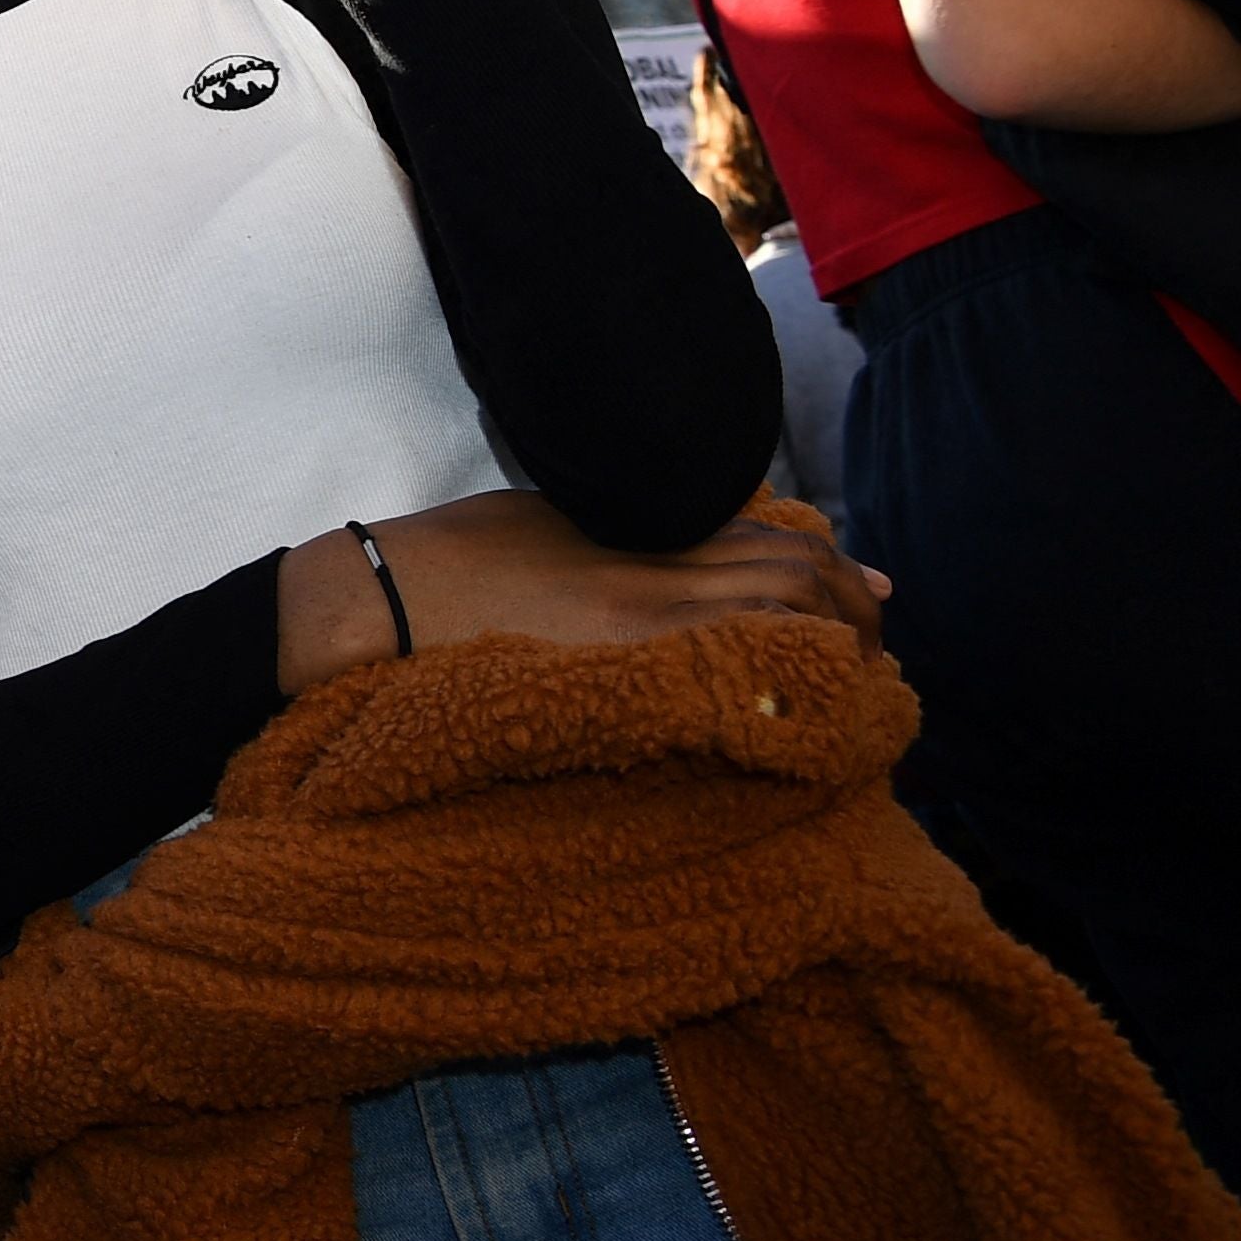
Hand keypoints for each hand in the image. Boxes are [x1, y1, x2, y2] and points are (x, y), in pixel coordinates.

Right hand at [277, 486, 886, 692]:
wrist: (370, 605)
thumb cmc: (450, 558)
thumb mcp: (549, 517)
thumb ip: (631, 527)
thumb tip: (711, 541)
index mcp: (637, 532)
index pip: (779, 541)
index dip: (839, 572)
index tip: (869, 595)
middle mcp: (653, 579)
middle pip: (797, 583)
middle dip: (854, 617)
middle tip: (870, 651)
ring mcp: (637, 637)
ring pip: (779, 633)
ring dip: (831, 660)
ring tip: (849, 691)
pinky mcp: (612, 690)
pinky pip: (728, 691)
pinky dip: (777, 701)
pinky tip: (794, 723)